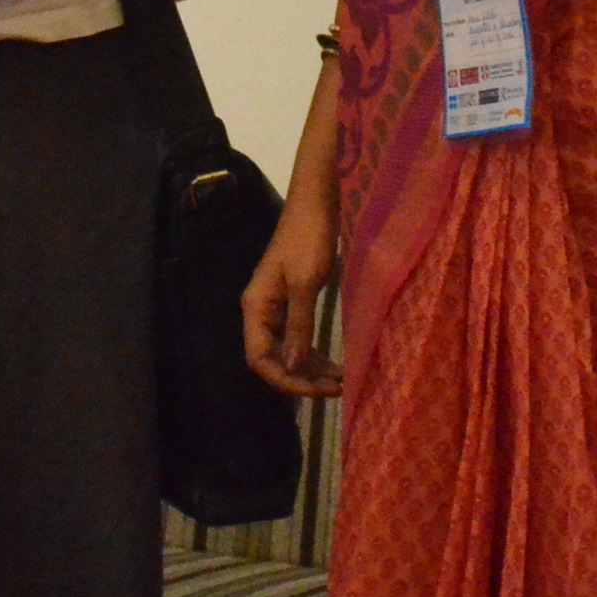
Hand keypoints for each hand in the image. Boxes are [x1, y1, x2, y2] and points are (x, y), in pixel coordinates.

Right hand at [241, 192, 343, 399]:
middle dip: (301, 379)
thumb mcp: (306, 283)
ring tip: (340, 382)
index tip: (315, 391)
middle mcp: (261, 311)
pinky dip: (314, 353)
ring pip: (287, 352)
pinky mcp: (292, 302)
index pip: (260, 358)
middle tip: (336, 389)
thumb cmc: (308, 239)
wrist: (316, 205)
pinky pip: (298, 337)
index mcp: (256, 307)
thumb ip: (298, 326)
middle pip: (273, 359)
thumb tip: (291, 366)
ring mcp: (276, 307)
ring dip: (311, 370)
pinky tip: (335, 364)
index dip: (284, 380)